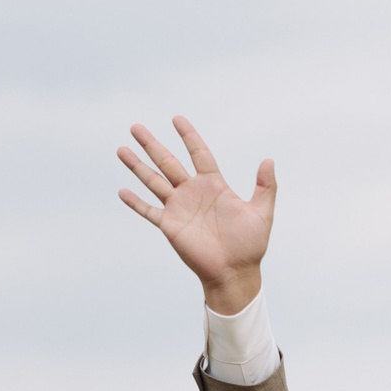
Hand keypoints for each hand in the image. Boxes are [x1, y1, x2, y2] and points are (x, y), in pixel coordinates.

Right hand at [116, 117, 275, 313]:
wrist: (234, 272)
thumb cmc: (250, 244)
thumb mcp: (262, 212)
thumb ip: (266, 186)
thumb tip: (268, 160)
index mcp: (214, 185)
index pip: (198, 153)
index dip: (188, 136)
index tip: (176, 119)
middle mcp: (192, 192)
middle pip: (168, 162)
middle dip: (152, 144)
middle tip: (135, 127)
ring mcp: (179, 208)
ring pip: (153, 181)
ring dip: (137, 166)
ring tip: (122, 149)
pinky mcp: (170, 226)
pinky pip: (149, 211)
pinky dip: (135, 202)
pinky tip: (122, 191)